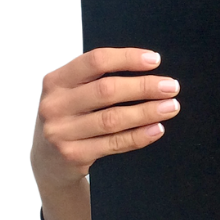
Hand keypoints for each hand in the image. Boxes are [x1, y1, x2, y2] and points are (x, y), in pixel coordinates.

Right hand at [30, 47, 180, 190]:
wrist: (48, 160)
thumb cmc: (69, 117)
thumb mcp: (70, 93)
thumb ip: (96, 79)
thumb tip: (147, 68)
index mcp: (55, 80)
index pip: (95, 61)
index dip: (127, 58)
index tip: (155, 60)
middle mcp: (55, 105)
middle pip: (107, 90)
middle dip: (144, 87)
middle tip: (171, 87)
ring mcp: (62, 132)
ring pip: (113, 119)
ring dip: (147, 111)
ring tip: (170, 107)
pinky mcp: (73, 155)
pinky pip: (114, 143)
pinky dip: (139, 136)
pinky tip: (156, 128)